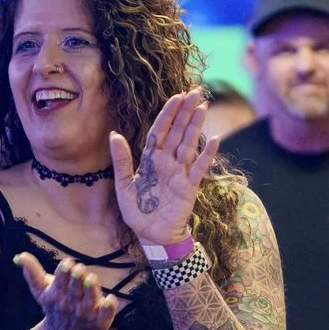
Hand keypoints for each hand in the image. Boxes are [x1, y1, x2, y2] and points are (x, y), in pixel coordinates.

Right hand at [12, 251, 121, 329]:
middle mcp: (72, 304)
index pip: (61, 277)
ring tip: (91, 280)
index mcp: (57, 294)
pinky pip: (106, 314)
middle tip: (80, 271)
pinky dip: (108, 307)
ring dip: (91, 287)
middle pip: (76, 285)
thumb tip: (21, 255)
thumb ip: (32, 273)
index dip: (66, 268)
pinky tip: (110, 299)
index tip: (68, 265)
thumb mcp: (41, 292)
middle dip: (78, 275)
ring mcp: (86, 313)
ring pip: (90, 298)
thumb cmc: (54, 307)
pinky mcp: (100, 321)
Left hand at [106, 90, 216, 247]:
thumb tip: (114, 135)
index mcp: (151, 161)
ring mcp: (180, 173)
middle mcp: (167, 163)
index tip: (177, 97)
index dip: (168, 114)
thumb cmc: (138, 213)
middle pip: (177, 132)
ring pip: (189, 144)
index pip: (160, 131)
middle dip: (186, 112)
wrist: (153, 237)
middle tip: (196, 92)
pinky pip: (199, 168)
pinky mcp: (190, 187)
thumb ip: (121, 161)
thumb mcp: (123, 186)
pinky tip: (214, 139)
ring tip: (203, 107)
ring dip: (196, 126)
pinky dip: (207, 155)